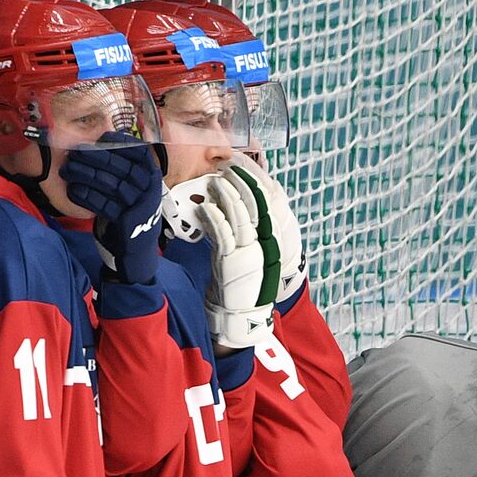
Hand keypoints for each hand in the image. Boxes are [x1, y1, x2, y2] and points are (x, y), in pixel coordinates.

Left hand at [61, 133, 163, 283]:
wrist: (139, 243)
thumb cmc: (131, 208)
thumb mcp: (136, 186)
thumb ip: (125, 166)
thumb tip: (102, 140)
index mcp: (152, 177)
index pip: (139, 153)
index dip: (121, 143)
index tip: (102, 137)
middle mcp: (148, 189)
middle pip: (120, 167)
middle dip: (95, 157)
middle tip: (75, 153)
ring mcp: (139, 205)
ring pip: (110, 184)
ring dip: (86, 175)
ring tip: (68, 170)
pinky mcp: (127, 220)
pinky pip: (104, 205)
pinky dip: (87, 197)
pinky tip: (74, 190)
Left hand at [198, 167, 281, 348]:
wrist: (242, 310)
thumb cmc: (240, 280)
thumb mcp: (244, 250)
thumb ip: (237, 230)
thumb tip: (223, 208)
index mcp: (269, 236)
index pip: (265, 201)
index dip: (255, 182)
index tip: (242, 166)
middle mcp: (263, 240)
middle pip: (255, 204)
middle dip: (242, 183)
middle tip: (230, 166)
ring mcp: (249, 249)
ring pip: (240, 216)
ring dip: (227, 197)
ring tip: (217, 181)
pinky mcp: (233, 260)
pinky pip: (223, 234)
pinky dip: (215, 219)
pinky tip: (207, 207)